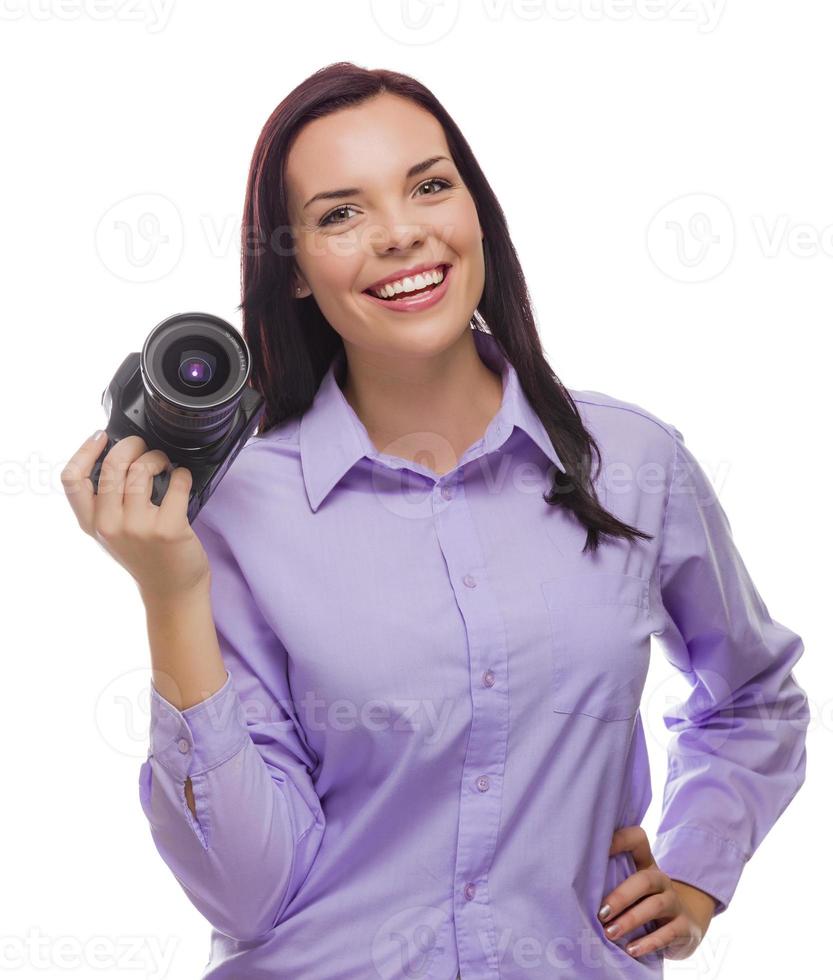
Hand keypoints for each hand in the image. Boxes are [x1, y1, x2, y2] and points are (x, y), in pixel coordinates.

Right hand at [61, 432, 209, 600]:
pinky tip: (182, 478)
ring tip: (164, 463)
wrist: (171, 591)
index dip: (85, 450)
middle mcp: (110, 525)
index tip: (101, 436)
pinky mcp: (168, 529)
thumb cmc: (145, 556)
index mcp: (91, 524)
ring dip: (157, 457)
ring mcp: (138, 528)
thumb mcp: (111, 533)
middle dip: (132, 445)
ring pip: (142, 469)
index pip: (71, 479)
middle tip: (143, 446)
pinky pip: (177, 483)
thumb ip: (105, 503)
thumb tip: (114, 456)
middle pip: (112, 465)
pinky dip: (182, 474)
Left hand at [598, 825, 716, 960]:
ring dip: (630, 920)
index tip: (598, 849)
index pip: (638, 839)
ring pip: (655, 906)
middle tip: (600, 913)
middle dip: (620, 896)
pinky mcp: (684, 927)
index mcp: (646, 864)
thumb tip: (573, 886)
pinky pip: (668, 933)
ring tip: (610, 933)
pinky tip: (632, 950)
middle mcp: (661, 880)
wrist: (683, 927)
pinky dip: (648, 942)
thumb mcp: (630, 890)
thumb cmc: (643, 904)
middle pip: (644, 879)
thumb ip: (610, 881)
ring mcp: (675, 903)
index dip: (621, 839)